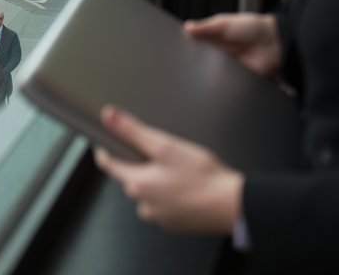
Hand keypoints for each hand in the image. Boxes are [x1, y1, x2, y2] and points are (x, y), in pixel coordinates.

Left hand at [94, 106, 242, 234]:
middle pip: (132, 177)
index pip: (109, 164)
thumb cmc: (201, 176)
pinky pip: (165, 204)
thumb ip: (133, 130)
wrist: (232, 206)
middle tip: (162, 151)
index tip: (107, 140)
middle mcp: (144, 204)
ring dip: (158, 180)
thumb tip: (108, 116)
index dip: (106, 149)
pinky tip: (189, 185)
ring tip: (180, 170)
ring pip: (150, 192)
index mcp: (137, 184)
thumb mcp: (165, 146)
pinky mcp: (176, 223)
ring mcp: (160, 217)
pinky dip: (172, 194)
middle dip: (141, 163)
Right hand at [185, 13, 280, 77]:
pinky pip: (222, 85)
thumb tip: (187, 27)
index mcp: (212, 39)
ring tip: (207, 68)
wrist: (273, 43)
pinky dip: (219, 84)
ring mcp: (224, 68)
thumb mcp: (225, 23)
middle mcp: (216, 55)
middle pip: (198, 62)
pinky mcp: (233, 80)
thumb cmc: (253, 28)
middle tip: (193, 59)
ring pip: (208, 75)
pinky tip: (218, 78)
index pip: (193, 46)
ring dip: (206, 74)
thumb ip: (206, 27)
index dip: (186, 47)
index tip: (177, 48)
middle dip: (194, 62)